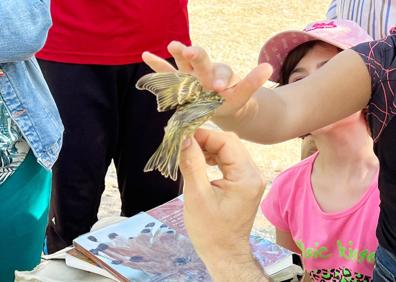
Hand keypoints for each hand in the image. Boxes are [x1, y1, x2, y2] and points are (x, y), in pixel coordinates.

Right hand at [142, 41, 272, 118]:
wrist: (220, 103)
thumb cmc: (231, 99)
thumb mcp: (243, 94)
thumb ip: (251, 83)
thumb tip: (268, 67)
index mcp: (221, 74)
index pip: (221, 73)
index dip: (220, 79)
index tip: (220, 87)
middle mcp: (205, 70)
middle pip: (201, 60)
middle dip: (197, 56)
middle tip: (192, 52)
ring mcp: (190, 75)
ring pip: (184, 63)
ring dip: (179, 54)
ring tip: (174, 46)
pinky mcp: (179, 82)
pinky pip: (167, 73)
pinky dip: (157, 65)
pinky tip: (146, 54)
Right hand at [179, 128, 266, 280]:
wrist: (224, 253)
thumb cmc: (210, 231)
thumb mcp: (197, 196)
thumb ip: (192, 164)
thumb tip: (184, 138)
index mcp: (246, 177)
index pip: (227, 141)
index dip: (204, 135)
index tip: (183, 135)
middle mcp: (253, 174)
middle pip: (230, 143)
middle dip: (206, 140)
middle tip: (184, 143)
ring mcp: (251, 178)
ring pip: (229, 150)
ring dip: (209, 148)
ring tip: (190, 152)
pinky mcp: (244, 183)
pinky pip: (230, 161)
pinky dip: (214, 157)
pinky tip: (202, 162)